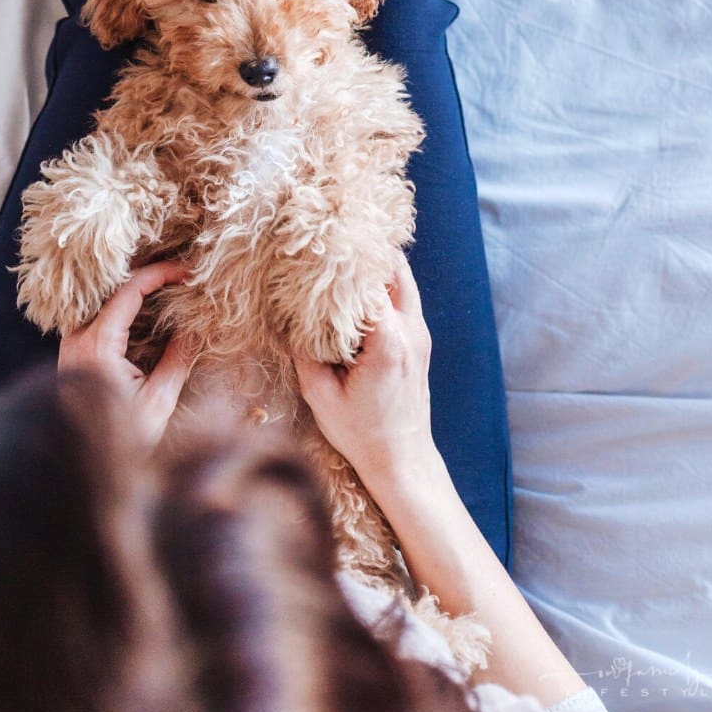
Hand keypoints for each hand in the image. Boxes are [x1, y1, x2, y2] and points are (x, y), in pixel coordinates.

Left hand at [58, 260, 191, 448]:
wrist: (78, 469)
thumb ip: (177, 358)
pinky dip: (122, 308)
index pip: (128, 290)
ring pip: (102, 301)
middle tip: (179, 274)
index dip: (160, 273)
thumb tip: (195, 327)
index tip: (187, 270)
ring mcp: (70, 345)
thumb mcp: (158, 400)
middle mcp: (76, 338)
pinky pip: (97, 317)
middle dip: (147, 275)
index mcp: (97, 345)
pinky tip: (145, 311)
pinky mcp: (73, 354)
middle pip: (111, 289)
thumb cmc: (120, 439)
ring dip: (133, 291)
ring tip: (166, 287)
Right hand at [294, 253, 441, 495]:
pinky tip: (357, 293)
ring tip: (342, 268)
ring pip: (403, 280)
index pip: (368, 283)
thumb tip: (291, 319)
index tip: (314, 262)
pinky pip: (404, 298)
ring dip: (375, 269)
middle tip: (331, 252)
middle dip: (364, 256)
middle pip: (395, 269)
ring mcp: (420, 335)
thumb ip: (305, 353)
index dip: (341, 268)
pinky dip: (383, 286)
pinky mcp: (420, 341)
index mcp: (388, 343)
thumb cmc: (362, 433)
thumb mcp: (320, 396)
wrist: (402, 459)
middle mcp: (411, 332)